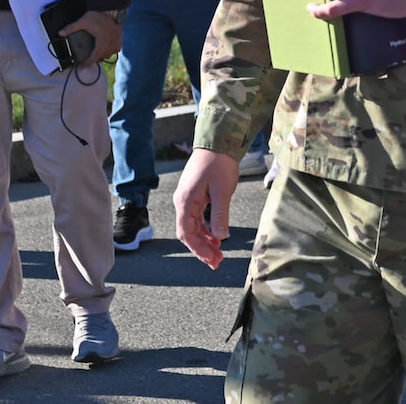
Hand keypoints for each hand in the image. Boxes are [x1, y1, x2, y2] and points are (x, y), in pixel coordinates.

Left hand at [58, 10, 122, 65]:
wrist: (111, 6)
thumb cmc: (98, 15)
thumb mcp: (83, 22)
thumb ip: (71, 28)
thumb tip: (60, 33)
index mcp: (102, 42)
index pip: (95, 57)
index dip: (88, 61)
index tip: (83, 61)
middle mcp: (111, 43)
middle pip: (103, 56)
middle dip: (95, 59)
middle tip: (88, 58)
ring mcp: (116, 40)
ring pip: (111, 53)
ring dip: (104, 55)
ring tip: (97, 54)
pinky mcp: (120, 36)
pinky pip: (117, 48)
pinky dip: (112, 50)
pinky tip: (108, 48)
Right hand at [173, 148, 238, 269]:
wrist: (218, 142)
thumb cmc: (219, 163)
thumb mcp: (223, 190)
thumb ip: (220, 214)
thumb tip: (220, 237)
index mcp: (185, 202)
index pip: (186, 233)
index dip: (198, 249)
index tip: (211, 260)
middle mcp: (182, 202)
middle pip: (188, 233)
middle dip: (201, 249)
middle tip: (217, 263)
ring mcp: (188, 199)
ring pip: (193, 227)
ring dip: (204, 241)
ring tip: (218, 254)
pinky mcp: (195, 195)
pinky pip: (197, 218)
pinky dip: (206, 230)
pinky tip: (216, 238)